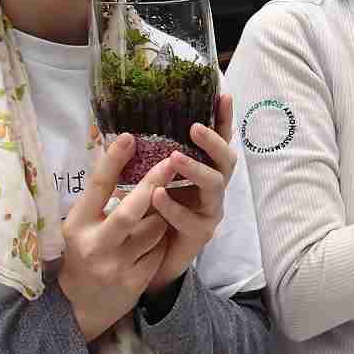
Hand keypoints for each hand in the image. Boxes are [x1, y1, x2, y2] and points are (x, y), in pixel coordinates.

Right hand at [59, 134, 174, 341]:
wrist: (81, 304)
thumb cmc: (85, 250)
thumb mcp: (82, 224)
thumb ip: (100, 198)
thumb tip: (125, 153)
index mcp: (77, 224)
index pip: (96, 187)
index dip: (112, 161)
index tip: (129, 137)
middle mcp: (94, 245)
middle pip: (130, 210)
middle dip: (153, 184)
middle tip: (171, 162)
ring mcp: (116, 265)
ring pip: (154, 229)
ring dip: (161, 217)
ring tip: (155, 216)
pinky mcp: (134, 281)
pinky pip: (159, 250)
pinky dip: (161, 241)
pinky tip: (152, 244)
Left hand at [146, 94, 236, 294]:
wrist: (150, 259)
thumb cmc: (152, 212)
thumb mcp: (149, 179)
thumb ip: (148, 158)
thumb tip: (127, 126)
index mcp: (204, 169)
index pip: (218, 139)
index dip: (223, 118)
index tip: (222, 94)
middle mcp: (213, 187)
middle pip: (226, 160)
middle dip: (213, 142)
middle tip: (194, 128)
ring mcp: (210, 210)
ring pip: (215, 186)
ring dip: (195, 169)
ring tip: (174, 158)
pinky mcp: (201, 234)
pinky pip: (192, 218)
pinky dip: (175, 206)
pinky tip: (158, 196)